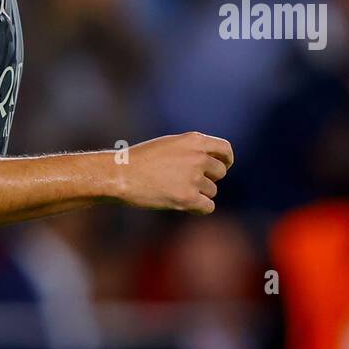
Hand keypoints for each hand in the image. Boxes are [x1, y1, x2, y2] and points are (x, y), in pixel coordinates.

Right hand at [116, 132, 233, 214]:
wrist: (122, 175)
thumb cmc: (141, 160)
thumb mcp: (170, 145)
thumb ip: (192, 150)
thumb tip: (212, 163)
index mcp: (194, 140)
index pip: (225, 149)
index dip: (226, 160)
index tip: (223, 167)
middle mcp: (198, 157)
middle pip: (220, 172)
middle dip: (208, 179)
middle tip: (189, 183)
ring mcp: (194, 177)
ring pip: (212, 191)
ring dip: (199, 194)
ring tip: (175, 190)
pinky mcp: (187, 198)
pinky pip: (208, 207)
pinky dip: (199, 208)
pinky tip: (184, 205)